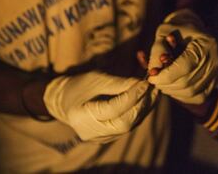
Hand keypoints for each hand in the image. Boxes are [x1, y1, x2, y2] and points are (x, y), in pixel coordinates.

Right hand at [43, 71, 157, 141]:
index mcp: (82, 116)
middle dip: (142, 105)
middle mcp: (90, 132)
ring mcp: (100, 138)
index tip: (145, 83)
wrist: (65, 101)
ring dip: (144, 109)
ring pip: (129, 126)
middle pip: (124, 123)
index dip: (132, 96)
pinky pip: (128, 127)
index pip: (113, 109)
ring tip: (153, 94)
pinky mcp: (108, 137)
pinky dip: (138, 113)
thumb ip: (119, 83)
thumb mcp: (96, 79)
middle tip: (153, 89)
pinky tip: (146, 101)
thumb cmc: (80, 86)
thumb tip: (142, 83)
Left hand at [147, 9, 217, 103]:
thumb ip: (158, 50)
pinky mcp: (213, 83)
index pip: (184, 66)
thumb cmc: (176, 30)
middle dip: (166, 84)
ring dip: (172, 90)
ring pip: (191, 92)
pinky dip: (181, 95)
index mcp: (205, 43)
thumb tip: (152, 72)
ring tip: (162, 81)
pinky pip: (196, 97)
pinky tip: (172, 86)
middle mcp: (215, 60)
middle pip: (187, 82)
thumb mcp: (164, 32)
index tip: (151, 76)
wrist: (193, 31)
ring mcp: (216, 73)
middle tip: (154, 79)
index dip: (165, 75)